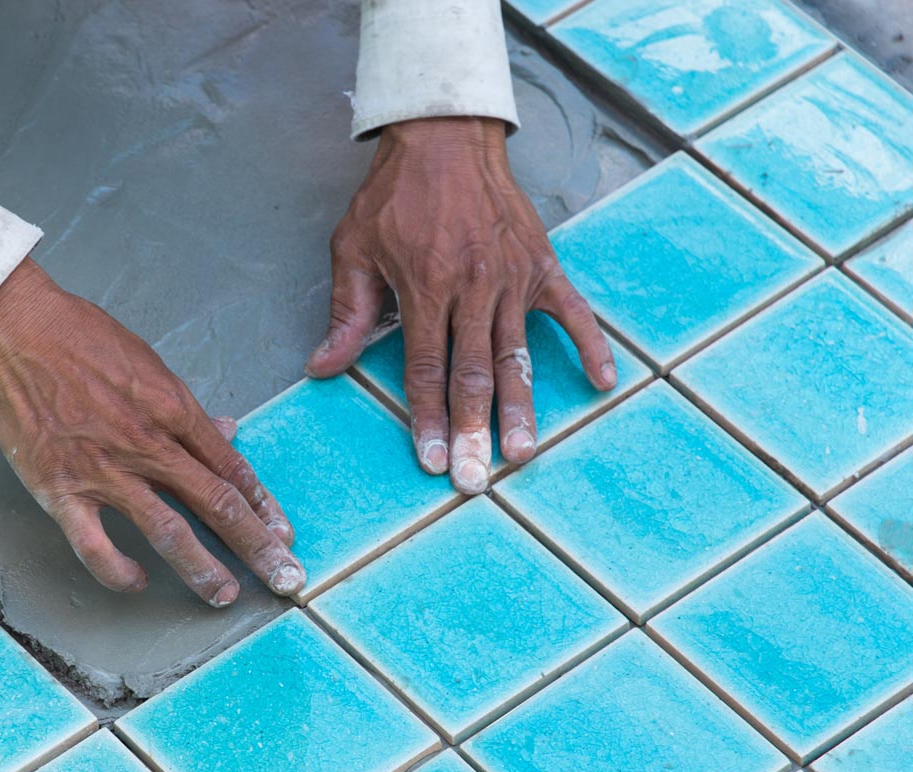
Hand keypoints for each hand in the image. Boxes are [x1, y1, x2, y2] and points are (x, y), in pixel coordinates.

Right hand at [0, 258, 303, 605]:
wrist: (16, 331)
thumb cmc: (79, 337)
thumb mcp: (148, 362)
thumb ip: (187, 408)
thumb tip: (225, 432)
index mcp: (173, 409)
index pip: (231, 468)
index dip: (262, 506)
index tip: (282, 533)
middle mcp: (148, 445)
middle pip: (217, 504)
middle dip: (257, 547)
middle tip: (285, 578)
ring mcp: (105, 471)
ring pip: (167, 531)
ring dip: (203, 569)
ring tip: (225, 595)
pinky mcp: (61, 490)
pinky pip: (95, 546)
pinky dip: (119, 571)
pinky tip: (136, 583)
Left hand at [306, 116, 615, 493]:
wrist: (445, 138)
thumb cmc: (393, 197)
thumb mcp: (353, 249)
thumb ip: (347, 313)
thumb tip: (321, 368)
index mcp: (425, 289)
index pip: (425, 370)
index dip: (428, 419)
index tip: (434, 462)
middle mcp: (473, 289)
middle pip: (473, 375)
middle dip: (473, 432)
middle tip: (477, 481)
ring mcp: (513, 279)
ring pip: (518, 356)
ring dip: (521, 409)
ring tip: (521, 453)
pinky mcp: (542, 265)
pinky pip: (573, 313)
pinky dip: (589, 346)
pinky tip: (603, 383)